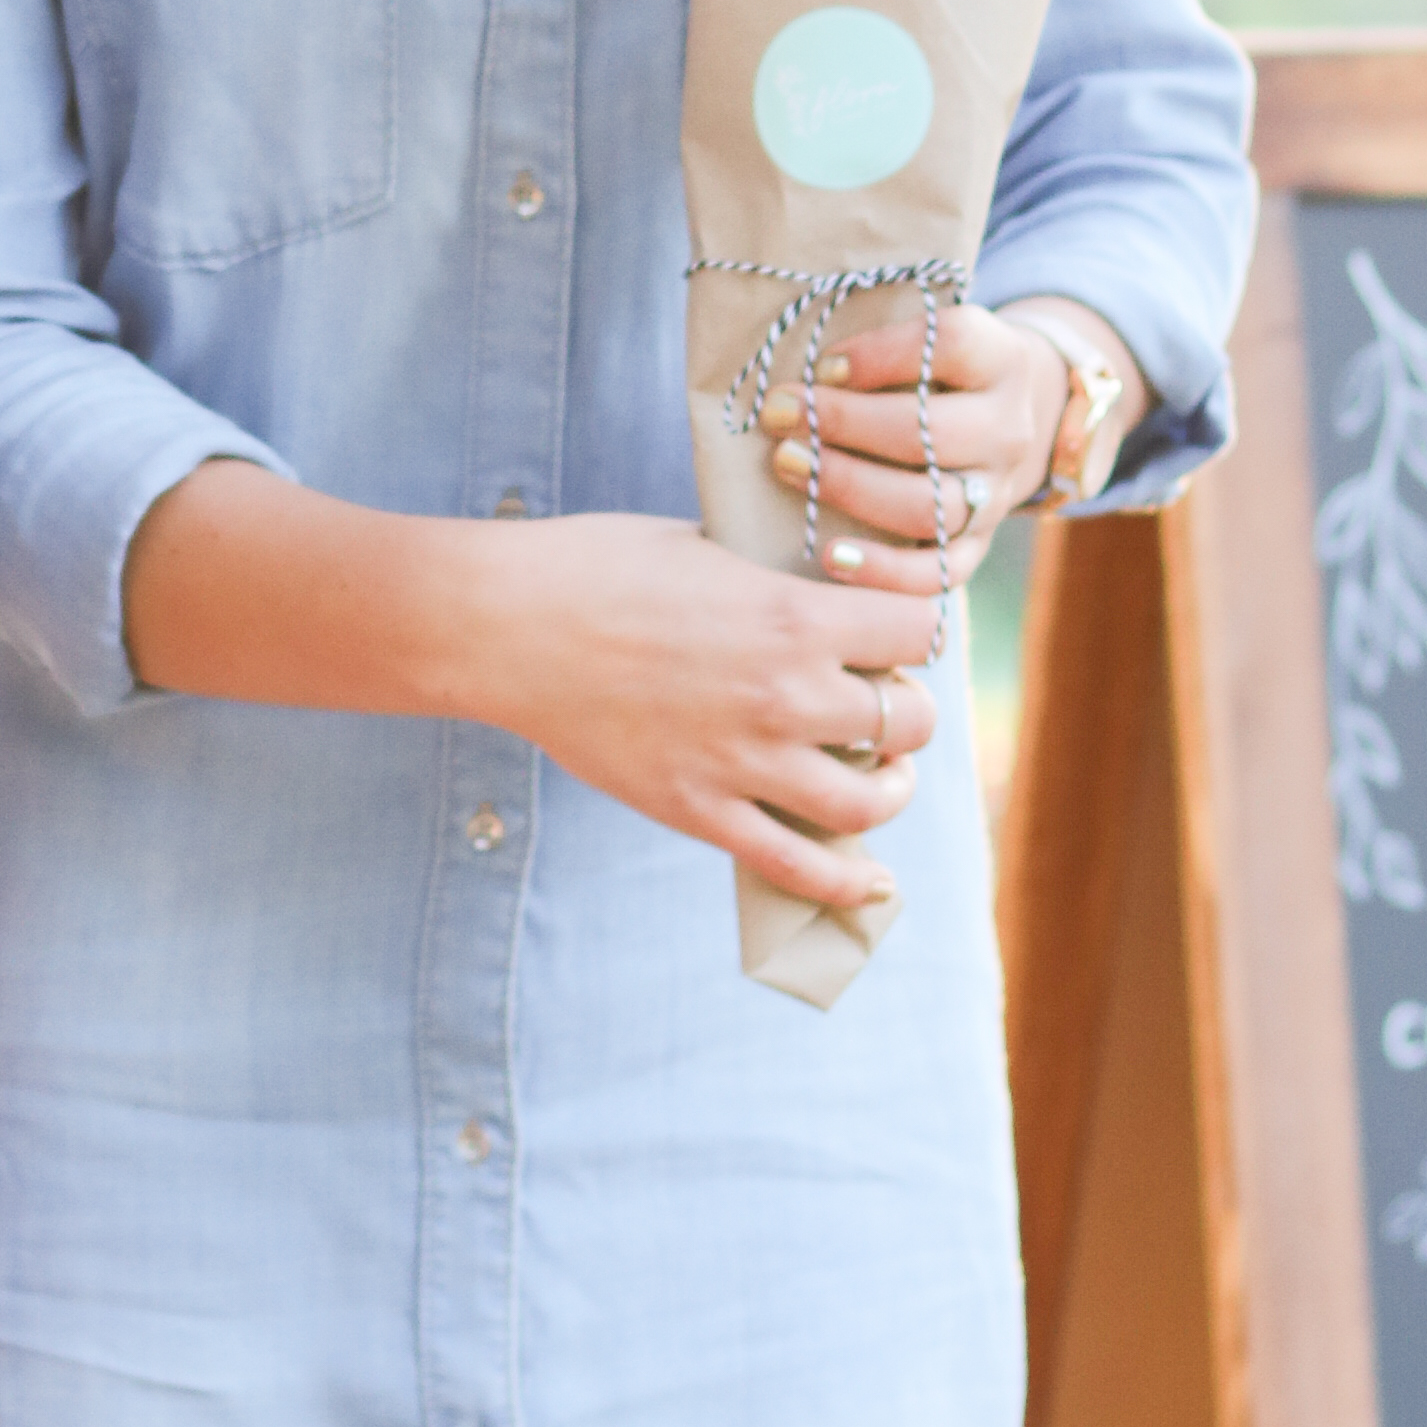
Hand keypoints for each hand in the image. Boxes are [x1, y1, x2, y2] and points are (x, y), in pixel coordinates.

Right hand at [460, 514, 947, 919]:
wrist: (506, 624)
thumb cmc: (596, 565)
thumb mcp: (704, 544)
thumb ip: (771, 578)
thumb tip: (817, 589)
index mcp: (794, 616)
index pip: (920, 630)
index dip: (917, 629)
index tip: (900, 631)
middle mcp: (787, 694)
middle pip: (908, 720)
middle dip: (908, 710)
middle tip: (886, 702)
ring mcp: (744, 761)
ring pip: (869, 802)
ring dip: (891, 789)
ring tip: (881, 776)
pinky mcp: (699, 810)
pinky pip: (798, 866)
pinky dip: (848, 882)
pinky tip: (871, 879)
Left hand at [770, 289, 1135, 593]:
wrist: (1009, 420)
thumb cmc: (937, 370)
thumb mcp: (927, 338)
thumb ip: (878, 343)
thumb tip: (800, 370)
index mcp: (999, 361)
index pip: (951, 345)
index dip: (880, 354)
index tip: (822, 365)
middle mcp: (1007, 430)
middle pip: (930, 431)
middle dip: (843, 423)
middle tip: (780, 412)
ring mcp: (997, 494)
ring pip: (928, 504)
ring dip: (849, 486)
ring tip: (787, 463)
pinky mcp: (979, 546)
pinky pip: (938, 572)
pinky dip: (884, 570)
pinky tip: (831, 555)